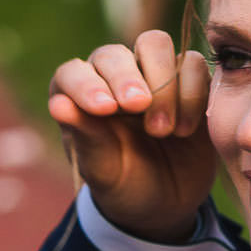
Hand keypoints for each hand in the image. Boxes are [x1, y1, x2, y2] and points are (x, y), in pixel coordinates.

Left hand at [48, 29, 217, 242]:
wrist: (167, 205)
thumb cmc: (123, 187)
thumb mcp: (103, 172)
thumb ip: (85, 137)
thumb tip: (58, 105)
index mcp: (79, 97)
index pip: (73, 73)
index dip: (86, 85)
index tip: (104, 109)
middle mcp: (112, 78)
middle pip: (115, 52)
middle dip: (126, 78)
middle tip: (139, 108)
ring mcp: (151, 75)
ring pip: (155, 45)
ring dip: (162, 83)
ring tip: (163, 130)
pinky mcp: (188, 81)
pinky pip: (192, 64)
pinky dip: (192, 92)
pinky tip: (185, 130)